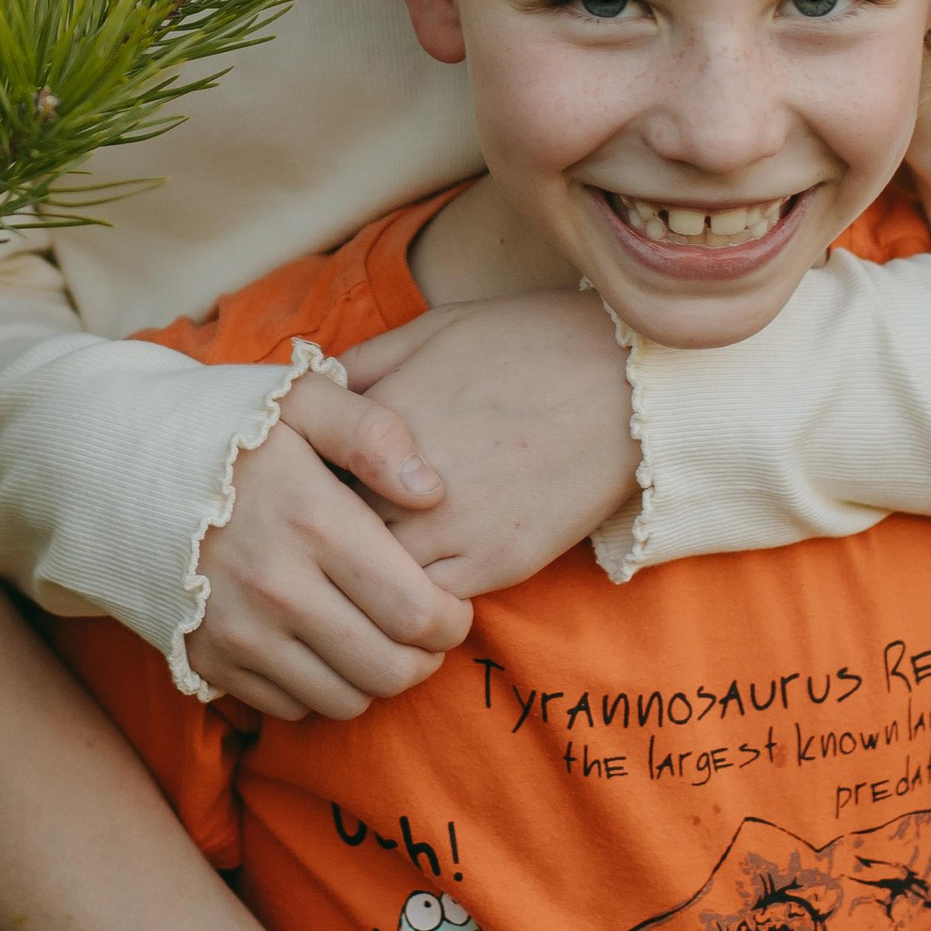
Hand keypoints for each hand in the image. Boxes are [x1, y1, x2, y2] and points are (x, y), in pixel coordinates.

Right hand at [186, 380, 470, 720]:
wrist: (105, 464)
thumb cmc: (217, 424)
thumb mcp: (296, 397)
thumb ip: (374, 432)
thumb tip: (433, 491)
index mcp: (313, 522)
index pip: (417, 612)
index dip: (453, 619)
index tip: (450, 600)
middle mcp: (277, 590)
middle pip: (390, 670)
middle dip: (423, 657)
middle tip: (423, 628)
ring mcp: (237, 633)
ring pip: (345, 701)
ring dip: (373, 678)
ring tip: (372, 636)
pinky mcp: (207, 660)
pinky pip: (291, 708)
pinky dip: (318, 687)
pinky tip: (317, 643)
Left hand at [335, 293, 636, 597]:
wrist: (627, 383)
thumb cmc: (529, 342)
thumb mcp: (433, 328)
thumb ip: (362, 362)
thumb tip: (307, 385)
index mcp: (383, 421)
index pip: (307, 473)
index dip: (304, 480)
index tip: (311, 479)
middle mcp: (409, 483)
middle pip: (333, 533)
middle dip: (326, 532)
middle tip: (328, 530)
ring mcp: (454, 530)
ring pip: (375, 578)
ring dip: (368, 571)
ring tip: (373, 556)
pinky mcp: (497, 563)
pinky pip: (429, 602)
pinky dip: (414, 596)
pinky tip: (417, 573)